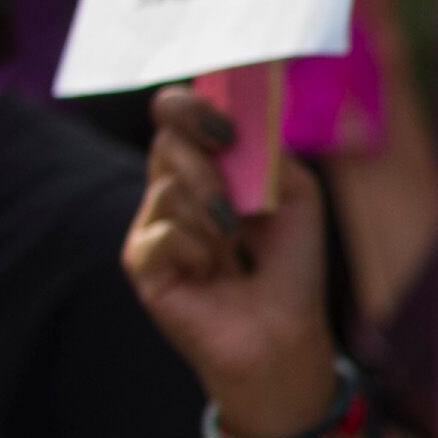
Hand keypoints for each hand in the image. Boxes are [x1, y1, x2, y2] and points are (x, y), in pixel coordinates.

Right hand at [124, 87, 339, 437]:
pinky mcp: (142, 262)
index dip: (191, 107)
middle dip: (212, 163)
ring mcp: (153, 225)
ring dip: (216, 214)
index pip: (176, 115)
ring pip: (169, 187)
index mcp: (206, 168)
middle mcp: (172, 191)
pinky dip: (199, 249)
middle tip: (244, 197)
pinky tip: (213, 273)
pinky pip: (164, 233)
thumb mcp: (295, 195)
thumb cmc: (291, 265)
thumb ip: (268, 152)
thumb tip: (235, 123)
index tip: (227, 127)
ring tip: (235, 247)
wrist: (284, 330)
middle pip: (167, 142)